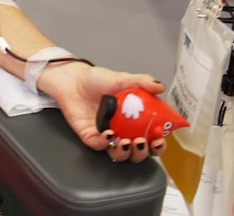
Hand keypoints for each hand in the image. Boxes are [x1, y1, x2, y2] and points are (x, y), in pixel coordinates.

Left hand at [39, 62, 165, 162]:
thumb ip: (142, 81)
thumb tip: (159, 86)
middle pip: (138, 151)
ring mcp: (106, 135)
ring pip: (120, 154)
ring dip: (126, 152)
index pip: (151, 136)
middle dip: (144, 152)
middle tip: (142, 142)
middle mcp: (122, 130)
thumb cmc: (96, 80)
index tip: (160, 139)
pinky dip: (105, 142)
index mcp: (134, 119)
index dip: (158, 142)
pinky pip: (99, 146)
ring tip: (127, 141)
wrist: (73, 80)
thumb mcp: (122, 78)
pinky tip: (108, 133)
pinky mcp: (90, 136)